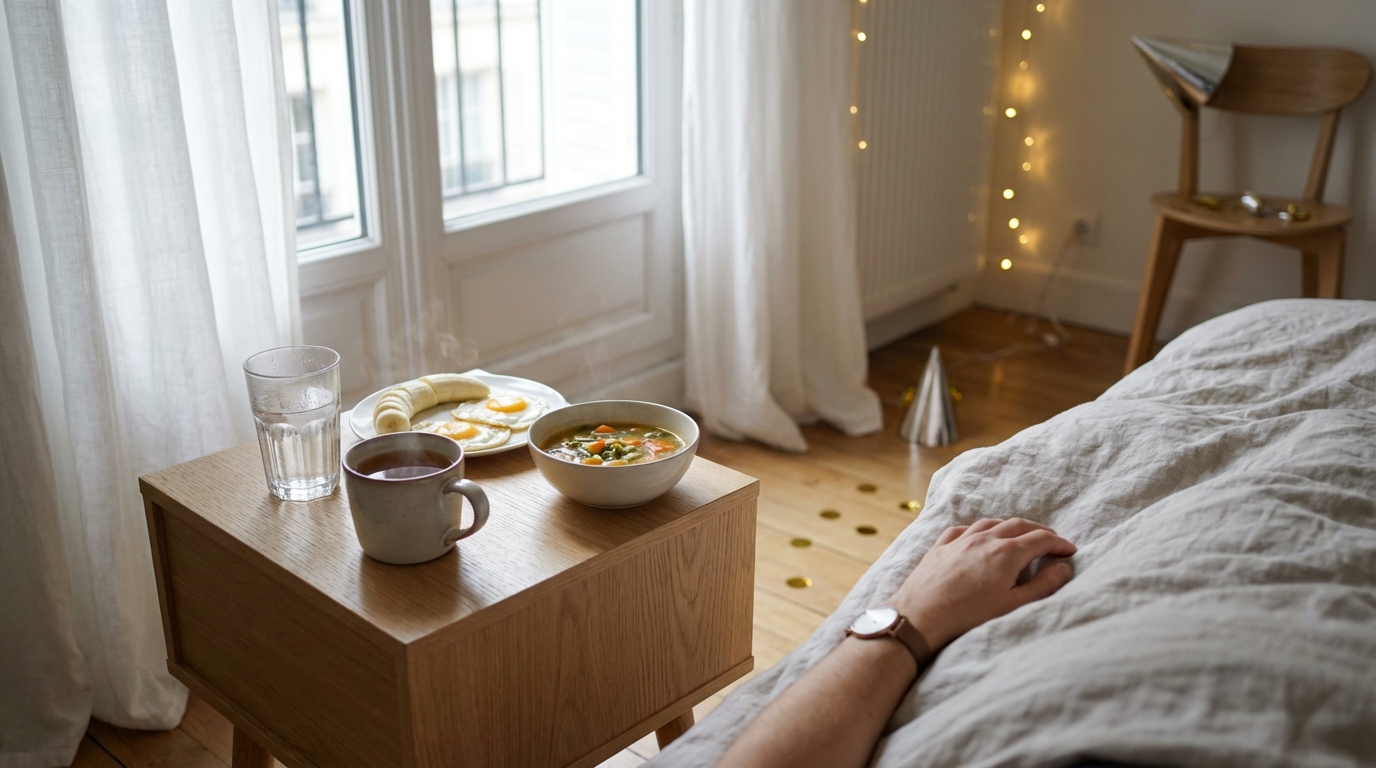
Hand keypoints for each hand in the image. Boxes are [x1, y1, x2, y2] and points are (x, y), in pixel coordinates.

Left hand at [887, 518, 1076, 649]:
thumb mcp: (1013, 606)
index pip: (1041, 539)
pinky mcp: (940, 547)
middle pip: (1018, 525)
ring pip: (991, 523)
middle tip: (1051, 541)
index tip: (1070, 550)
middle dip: (1039, 531)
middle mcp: (984, 539)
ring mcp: (960, 540)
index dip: (1059, 543)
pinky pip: (963, 529)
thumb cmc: (968, 616)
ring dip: (1010, 527)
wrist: (919, 617)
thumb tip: (1063, 568)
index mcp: (1006, 552)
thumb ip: (1042, 586)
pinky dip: (979, 529)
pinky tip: (979, 535)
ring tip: (1020, 536)